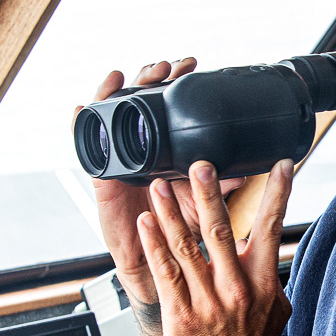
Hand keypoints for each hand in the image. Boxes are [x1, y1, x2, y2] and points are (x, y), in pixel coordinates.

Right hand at [80, 59, 229, 304]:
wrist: (157, 270)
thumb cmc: (179, 236)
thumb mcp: (203, 204)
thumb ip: (222, 185)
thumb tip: (253, 169)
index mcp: (167, 152)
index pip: (168, 105)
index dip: (176, 82)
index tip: (192, 64)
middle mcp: (142, 151)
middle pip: (139, 102)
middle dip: (150, 78)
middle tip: (167, 66)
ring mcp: (120, 161)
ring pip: (113, 116)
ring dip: (117, 91)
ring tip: (125, 74)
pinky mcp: (102, 180)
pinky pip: (89, 149)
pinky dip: (82, 125)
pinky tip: (82, 107)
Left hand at [136, 159, 295, 335]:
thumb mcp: (275, 307)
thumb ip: (268, 274)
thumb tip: (265, 245)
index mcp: (262, 281)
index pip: (272, 229)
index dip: (278, 194)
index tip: (282, 164)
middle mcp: (235, 287)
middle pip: (221, 231)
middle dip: (209, 196)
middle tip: (200, 165)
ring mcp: (206, 301)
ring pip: (186, 248)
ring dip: (170, 213)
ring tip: (159, 186)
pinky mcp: (180, 315)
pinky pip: (165, 273)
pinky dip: (154, 246)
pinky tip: (145, 224)